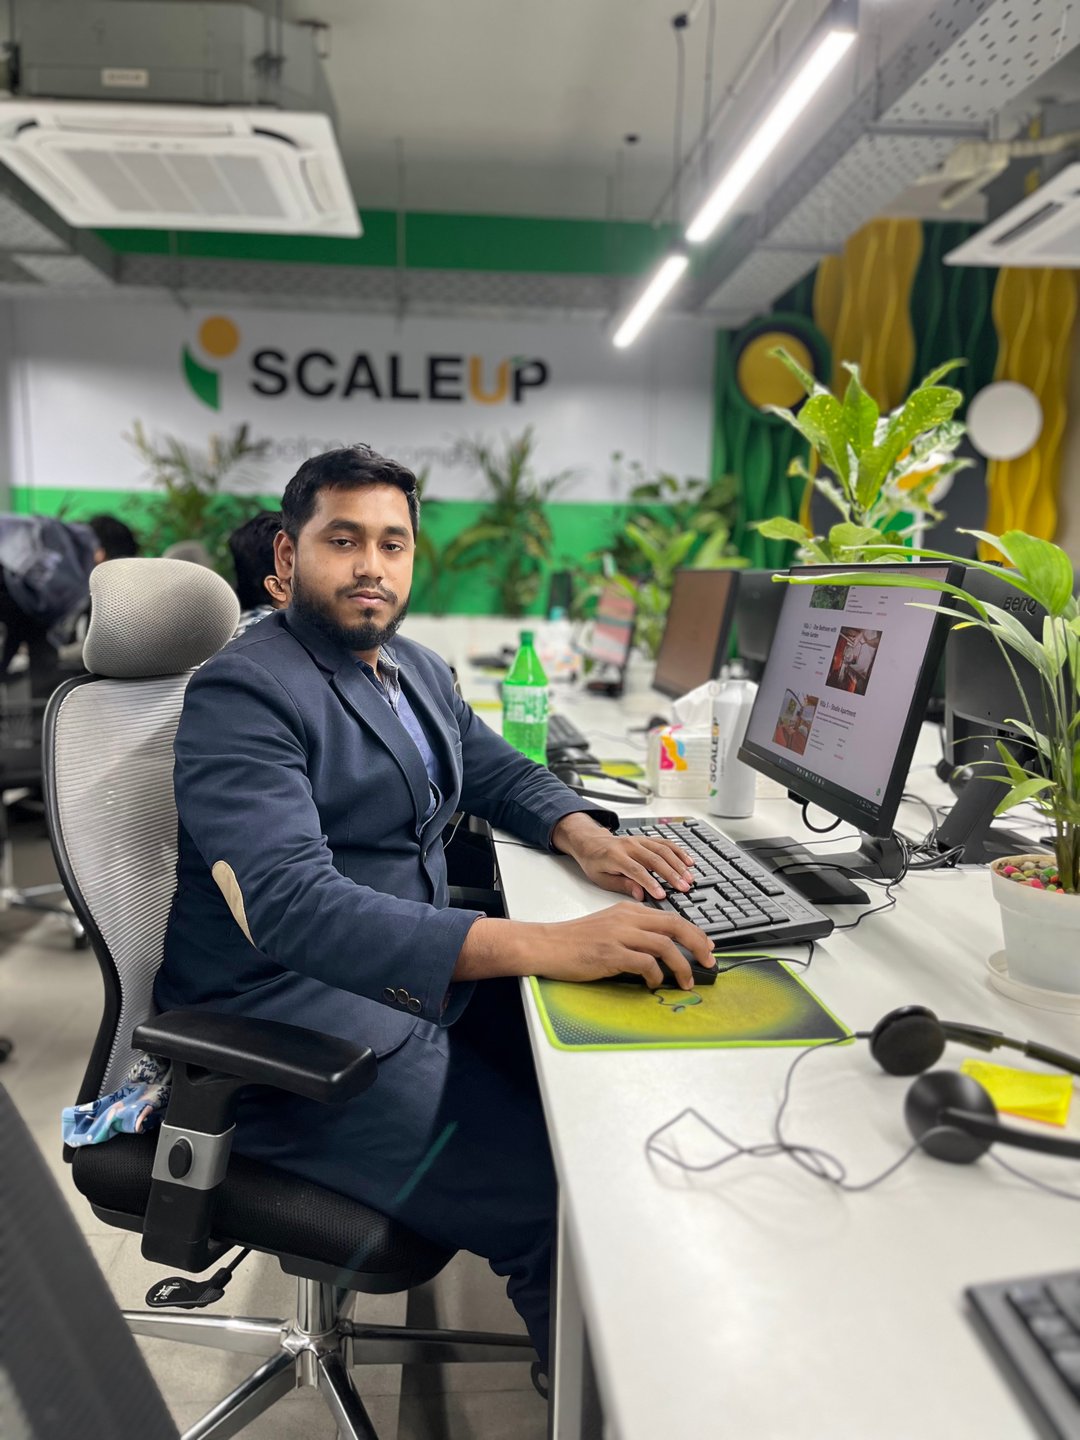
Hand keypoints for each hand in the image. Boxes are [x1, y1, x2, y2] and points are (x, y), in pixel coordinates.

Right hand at [533, 903, 714, 989]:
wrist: (547, 944)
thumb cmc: (576, 940)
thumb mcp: (609, 926)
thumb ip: (634, 931)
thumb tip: (660, 950)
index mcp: (629, 910)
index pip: (672, 917)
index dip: (694, 933)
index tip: (706, 947)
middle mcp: (627, 918)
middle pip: (676, 926)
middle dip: (698, 945)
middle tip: (709, 962)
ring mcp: (619, 935)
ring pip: (665, 945)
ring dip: (681, 965)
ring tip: (685, 981)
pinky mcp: (610, 953)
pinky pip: (645, 963)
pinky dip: (655, 975)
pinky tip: (653, 983)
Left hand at [551, 813, 694, 900]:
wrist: (591, 842)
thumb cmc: (595, 863)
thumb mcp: (601, 879)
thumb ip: (622, 885)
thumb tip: (640, 894)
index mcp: (615, 856)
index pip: (636, 870)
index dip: (650, 883)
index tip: (662, 894)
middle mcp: (629, 845)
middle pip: (654, 859)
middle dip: (671, 874)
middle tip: (684, 887)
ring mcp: (639, 840)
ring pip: (663, 850)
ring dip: (678, 864)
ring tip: (689, 877)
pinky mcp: (646, 839)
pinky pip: (665, 843)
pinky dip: (678, 852)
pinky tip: (688, 861)